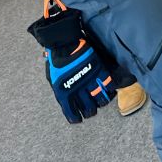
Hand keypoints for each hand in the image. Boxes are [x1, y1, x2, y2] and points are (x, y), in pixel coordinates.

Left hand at [26, 6, 114, 123]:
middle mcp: (78, 89)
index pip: (71, 111)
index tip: (78, 119)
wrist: (63, 42)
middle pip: (88, 107)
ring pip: (100, 99)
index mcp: (64, 92)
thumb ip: (60, 90)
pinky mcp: (98, 70)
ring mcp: (90, 79)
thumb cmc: (56, 60)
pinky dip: (109, 90)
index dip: (75, 117)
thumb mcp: (53, 78)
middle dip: (89, 112)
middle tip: (90, 112)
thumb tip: (65, 100)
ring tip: (100, 103)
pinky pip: (108, 84)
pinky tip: (108, 92)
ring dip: (101, 103)